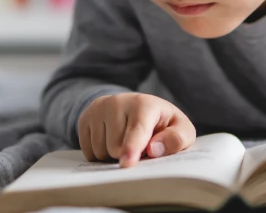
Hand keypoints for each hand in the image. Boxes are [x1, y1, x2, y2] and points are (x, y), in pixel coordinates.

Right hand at [78, 92, 195, 167]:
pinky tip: (111, 140)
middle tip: (139, 145)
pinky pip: (88, 151)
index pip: (137, 130)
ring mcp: (98, 109)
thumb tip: (155, 149)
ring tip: (125, 141)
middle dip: (127, 155)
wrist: (136, 108)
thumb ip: (176, 139)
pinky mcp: (84, 118)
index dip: (132, 148)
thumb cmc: (163, 124)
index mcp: (144, 104)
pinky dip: (100, 154)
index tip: (127, 163)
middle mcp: (117, 102)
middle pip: (116, 148)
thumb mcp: (181, 130)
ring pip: (100, 151)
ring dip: (113, 156)